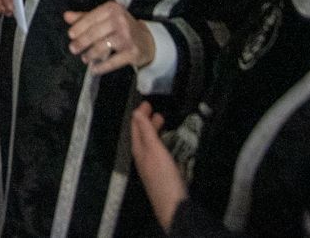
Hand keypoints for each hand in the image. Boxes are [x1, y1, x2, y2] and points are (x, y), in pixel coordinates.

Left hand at [62, 0, 154, 73]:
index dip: (79, 27)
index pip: (91, 18)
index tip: (70, 35)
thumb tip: (66, 16)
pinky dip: (102, 67)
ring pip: (102, 46)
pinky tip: (94, 69)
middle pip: (95, 32)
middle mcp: (121, 20)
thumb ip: (86, 17)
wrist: (146, 40)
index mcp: (112, 8)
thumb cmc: (121, 27)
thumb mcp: (105, 18)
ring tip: (84, 58)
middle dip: (82, 42)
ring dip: (91, 54)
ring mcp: (128, 36)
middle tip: (73, 49)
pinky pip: (113, 61)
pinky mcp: (133, 52)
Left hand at [130, 103, 186, 231]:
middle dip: (146, 121)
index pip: (136, 127)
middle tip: (155, 109)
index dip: (140, 114)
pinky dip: (160, 142)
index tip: (147, 102)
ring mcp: (151, 166)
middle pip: (142, 135)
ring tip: (162, 121)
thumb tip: (136, 113)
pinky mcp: (161, 173)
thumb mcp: (154, 150)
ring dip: (153, 131)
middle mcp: (142, 158)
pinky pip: (157, 152)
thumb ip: (146, 132)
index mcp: (139, 150)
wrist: (173, 207)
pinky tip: (168, 143)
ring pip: (149, 143)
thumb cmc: (164, 177)